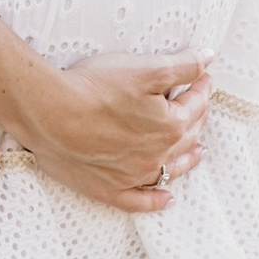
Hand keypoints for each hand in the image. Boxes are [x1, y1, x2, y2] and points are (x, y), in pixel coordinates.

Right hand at [16, 54, 210, 216]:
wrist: (50, 113)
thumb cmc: (95, 87)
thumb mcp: (146, 68)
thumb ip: (183, 65)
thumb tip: (208, 58)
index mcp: (171, 125)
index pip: (196, 104)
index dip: (202, 87)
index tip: (204, 77)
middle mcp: (158, 155)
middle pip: (187, 136)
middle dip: (197, 118)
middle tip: (199, 106)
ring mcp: (134, 175)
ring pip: (170, 169)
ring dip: (187, 159)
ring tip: (198, 152)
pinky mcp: (109, 189)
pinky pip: (140, 200)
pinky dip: (156, 200)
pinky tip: (167, 199)